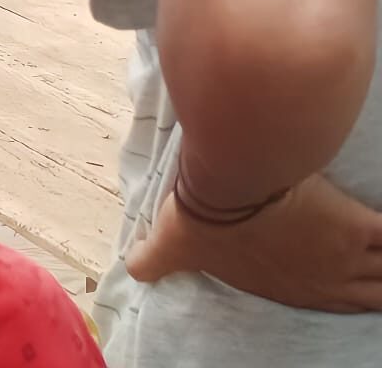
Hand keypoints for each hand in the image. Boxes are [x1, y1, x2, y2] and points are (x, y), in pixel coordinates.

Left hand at [127, 175, 381, 311]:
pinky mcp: (355, 226)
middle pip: (372, 292)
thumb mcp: (173, 245)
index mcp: (288, 288)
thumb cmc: (200, 217)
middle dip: (380, 284)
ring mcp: (343, 255)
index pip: (333, 301)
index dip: (352, 296)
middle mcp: (322, 280)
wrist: (227, 185)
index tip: (361, 288)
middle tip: (379, 273)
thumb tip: (129, 269)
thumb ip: (152, 260)